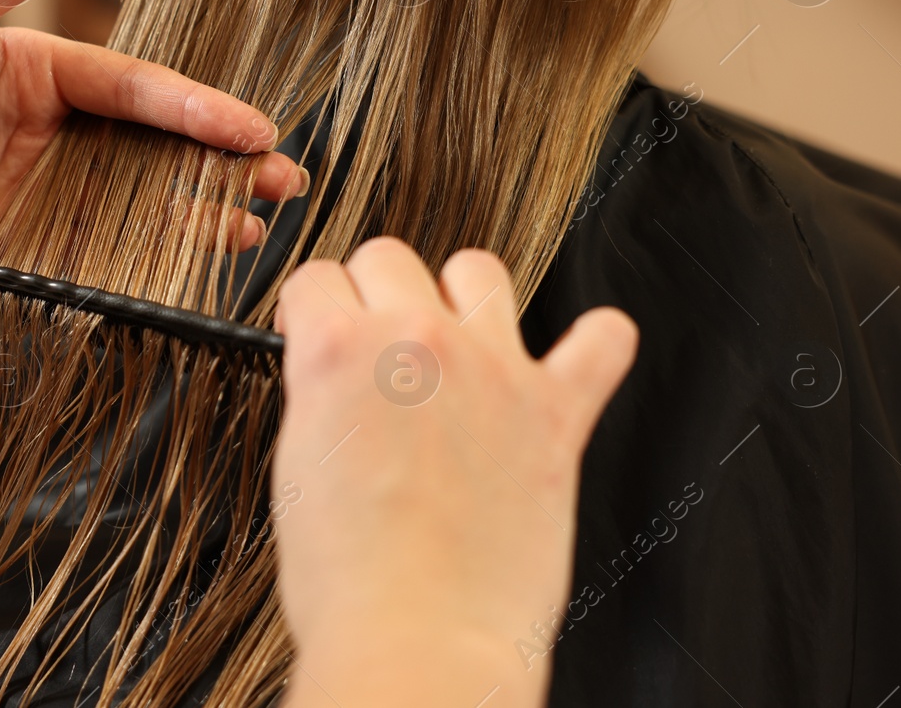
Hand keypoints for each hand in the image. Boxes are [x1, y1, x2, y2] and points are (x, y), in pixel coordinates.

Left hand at [0, 0, 303, 272]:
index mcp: (37, 66)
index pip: (135, 87)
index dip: (196, 109)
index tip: (252, 129)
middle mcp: (45, 126)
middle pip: (148, 146)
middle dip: (218, 162)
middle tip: (282, 179)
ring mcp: (30, 185)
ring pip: (128, 201)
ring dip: (190, 212)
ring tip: (252, 227)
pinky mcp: (7, 237)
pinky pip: (81, 250)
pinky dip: (133, 259)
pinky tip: (180, 268)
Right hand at [272, 238, 636, 706]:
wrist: (418, 642)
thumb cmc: (349, 581)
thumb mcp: (299, 463)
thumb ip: (326, 394)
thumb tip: (344, 374)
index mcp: (335, 350)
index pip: (316, 279)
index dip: (314, 313)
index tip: (322, 337)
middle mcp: (416, 340)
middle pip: (390, 257)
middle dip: (377, 295)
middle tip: (381, 350)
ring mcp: (492, 369)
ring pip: (480, 269)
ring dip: (464, 297)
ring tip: (459, 341)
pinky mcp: (555, 414)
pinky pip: (601, 342)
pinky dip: (596, 343)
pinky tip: (581, 353)